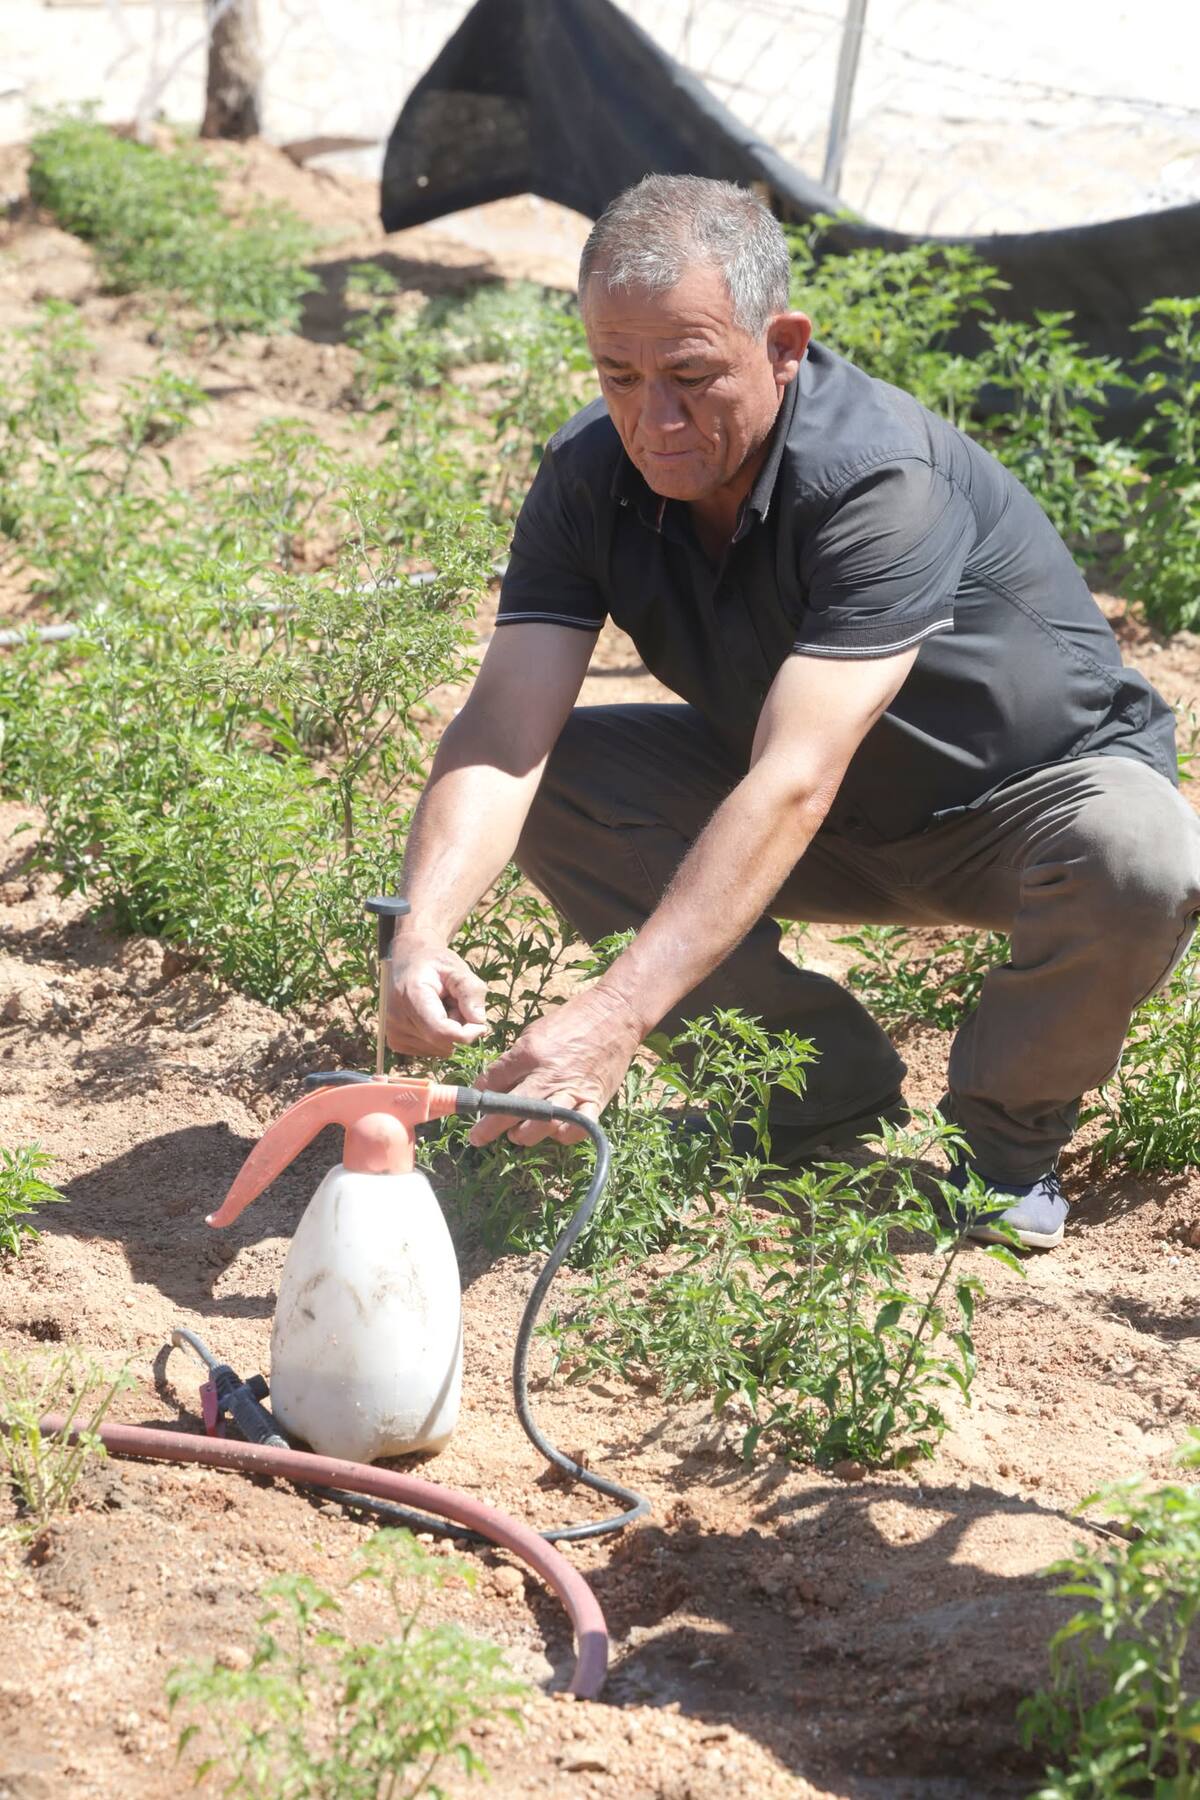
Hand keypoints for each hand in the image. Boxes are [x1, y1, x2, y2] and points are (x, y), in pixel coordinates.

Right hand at [385, 937, 488, 1056]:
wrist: (406, 962)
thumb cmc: (433, 964)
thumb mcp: (456, 968)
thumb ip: (470, 990)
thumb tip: (479, 1021)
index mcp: (411, 997)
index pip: (442, 1033)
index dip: (468, 1033)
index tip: (481, 1022)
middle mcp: (397, 1019)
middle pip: (444, 1044)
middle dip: (460, 1030)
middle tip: (457, 1005)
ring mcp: (394, 1034)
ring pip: (440, 1050)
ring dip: (451, 1034)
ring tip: (443, 1008)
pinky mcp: (396, 1043)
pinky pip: (431, 1051)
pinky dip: (440, 1039)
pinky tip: (434, 1018)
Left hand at [469, 985, 642, 1147]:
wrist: (614, 1013)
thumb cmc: (571, 1020)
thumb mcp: (533, 1032)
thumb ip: (513, 1061)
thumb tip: (491, 1085)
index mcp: (529, 1053)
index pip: (492, 1083)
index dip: (478, 1098)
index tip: (474, 1106)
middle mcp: (547, 1074)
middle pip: (508, 1110)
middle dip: (487, 1129)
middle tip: (478, 1136)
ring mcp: (572, 1089)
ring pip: (538, 1127)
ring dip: (523, 1135)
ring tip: (517, 1133)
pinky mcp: (595, 1099)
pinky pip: (576, 1129)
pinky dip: (562, 1135)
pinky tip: (554, 1130)